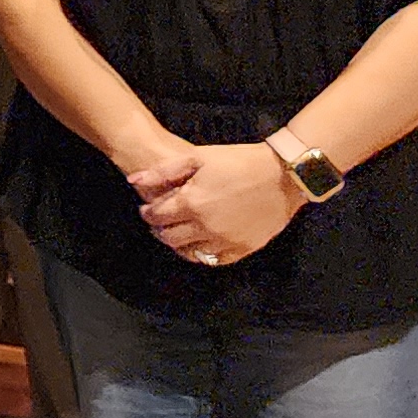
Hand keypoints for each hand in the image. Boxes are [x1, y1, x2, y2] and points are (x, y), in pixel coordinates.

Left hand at [127, 143, 300, 267]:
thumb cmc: (239, 161)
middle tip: (160, 222)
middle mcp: (205, 227)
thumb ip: (163, 171)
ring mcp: (225, 241)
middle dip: (159, 230)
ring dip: (178, 244)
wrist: (284, 176)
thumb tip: (133, 180)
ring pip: (189, 253)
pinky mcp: (243, 249)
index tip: (147, 209)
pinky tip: (200, 243)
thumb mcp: (198, 157)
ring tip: (178, 232)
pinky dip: (202, 254)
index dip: (148, 213)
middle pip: (169, 238)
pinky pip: (214, 260)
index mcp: (191, 203)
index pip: (157, 217)